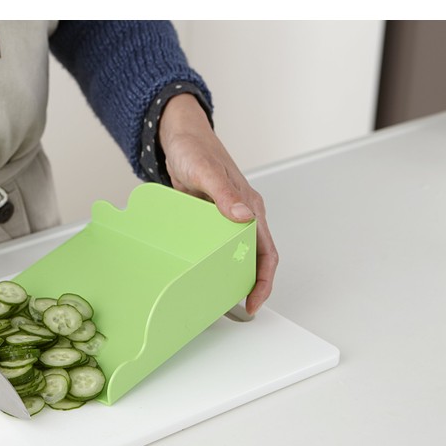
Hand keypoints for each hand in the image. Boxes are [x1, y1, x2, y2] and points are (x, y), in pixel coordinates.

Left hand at [158, 94, 278, 314]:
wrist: (179, 137)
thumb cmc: (195, 149)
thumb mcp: (206, 171)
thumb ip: (223, 193)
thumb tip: (243, 216)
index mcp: (250, 207)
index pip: (266, 251)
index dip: (263, 281)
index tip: (253, 302)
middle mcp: (242, 216)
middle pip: (254, 259)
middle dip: (249, 286)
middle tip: (235, 309)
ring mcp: (225, 219)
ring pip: (235, 255)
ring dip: (230, 277)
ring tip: (218, 299)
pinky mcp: (208, 220)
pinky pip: (214, 247)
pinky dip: (211, 263)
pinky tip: (199, 275)